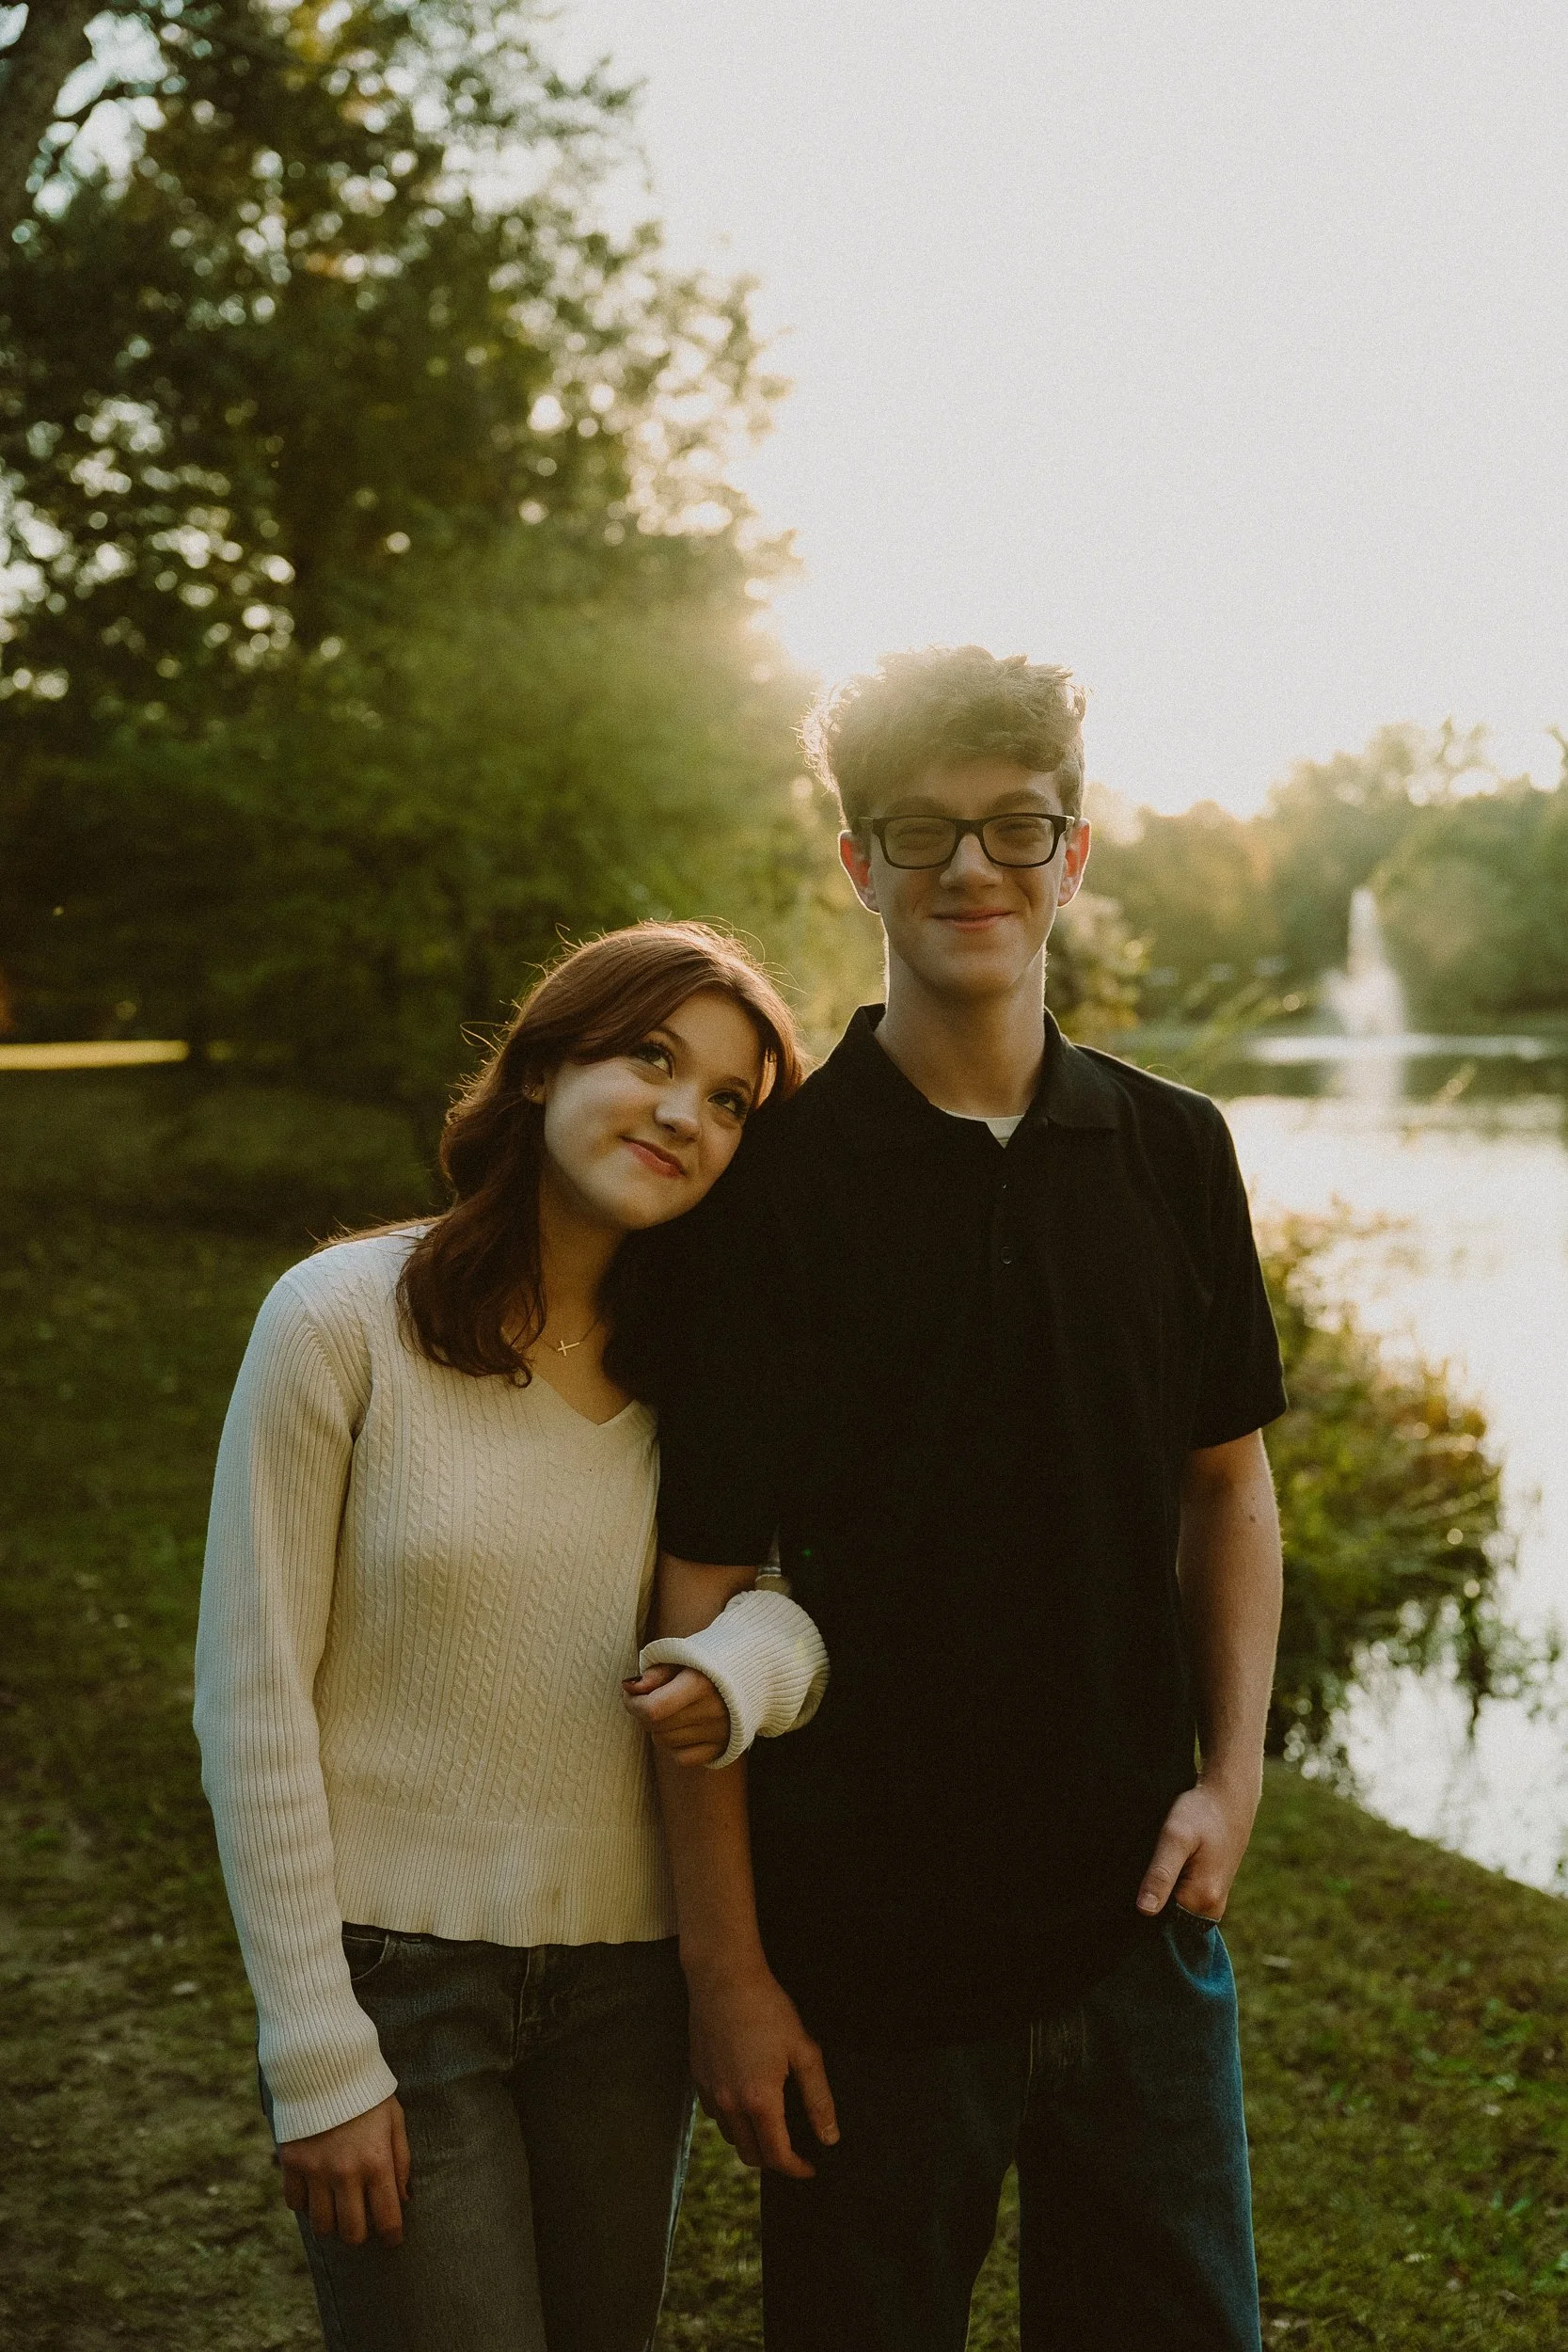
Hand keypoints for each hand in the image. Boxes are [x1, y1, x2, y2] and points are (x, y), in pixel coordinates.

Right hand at [279, 2094, 410, 2245]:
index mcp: (377, 2162)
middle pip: (352, 2232)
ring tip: (338, 2209)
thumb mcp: (395, 2120)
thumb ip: (401, 2161)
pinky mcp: (292, 2163)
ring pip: (322, 2225)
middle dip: (361, 2234)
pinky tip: (316, 2192)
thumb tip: (404, 2198)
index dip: (392, 2236)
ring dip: (332, 2224)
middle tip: (363, 2222)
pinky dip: (306, 2205)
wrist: (325, 2065)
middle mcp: (346, 2173)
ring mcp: (316, 2170)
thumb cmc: (367, 2093)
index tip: (393, 2240)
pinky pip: (295, 2204)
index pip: (387, 2218)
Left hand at [622, 1663, 731, 1766]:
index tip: (630, 1692)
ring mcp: (719, 1733)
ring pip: (664, 1742)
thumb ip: (655, 1672)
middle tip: (648, 1697)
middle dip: (642, 1712)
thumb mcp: (683, 1655)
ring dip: (657, 1727)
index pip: (653, 1709)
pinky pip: (682, 1758)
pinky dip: (673, 1745)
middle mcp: (712, 1712)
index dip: (632, 1703)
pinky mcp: (723, 1747)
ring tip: (669, 1708)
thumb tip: (629, 1688)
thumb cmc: (711, 1659)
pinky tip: (680, 1727)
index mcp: (701, 1684)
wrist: (754, 1670)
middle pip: (656, 1726)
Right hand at [685, 1955, 838, 2177]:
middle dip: (773, 2159)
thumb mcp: (803, 2050)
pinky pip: (715, 2114)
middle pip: (750, 2155)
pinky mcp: (698, 2078)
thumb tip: (829, 2137)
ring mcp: (710, 2092)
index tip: (810, 2167)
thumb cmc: (768, 2009)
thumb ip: (818, 2098)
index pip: (776, 2156)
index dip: (796, 2168)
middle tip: (792, 2146)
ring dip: (750, 2140)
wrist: (723, 1978)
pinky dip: (731, 2118)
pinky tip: (745, 2098)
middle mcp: (730, 2104)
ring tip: (769, 2123)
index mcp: (760, 2101)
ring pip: (730, 2137)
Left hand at [1136, 1777, 1258, 1921]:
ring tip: (1142, 1875)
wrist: (1228, 1797)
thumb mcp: (1174, 1837)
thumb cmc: (1200, 1813)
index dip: (1137, 1916)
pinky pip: (1182, 1903)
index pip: (1160, 1927)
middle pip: (1168, 1922)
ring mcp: (1212, 1902)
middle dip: (1148, 1908)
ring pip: (1174, 1912)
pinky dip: (1168, 1893)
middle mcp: (1210, 1909)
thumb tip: (1144, 1911)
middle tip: (1130, 1882)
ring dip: (1158, 1900)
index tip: (1121, 1902)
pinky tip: (1157, 1875)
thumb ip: (1161, 1874)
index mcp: (1201, 1901)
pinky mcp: (1210, 1892)